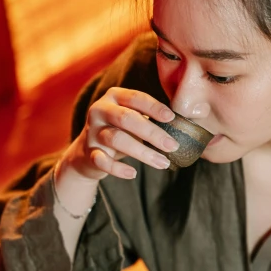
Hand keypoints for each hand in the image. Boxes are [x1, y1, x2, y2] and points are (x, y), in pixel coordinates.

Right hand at [63, 87, 179, 180]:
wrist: (87, 152)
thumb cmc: (120, 131)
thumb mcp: (133, 119)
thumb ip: (150, 118)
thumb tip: (183, 127)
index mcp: (115, 97)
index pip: (136, 98)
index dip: (154, 108)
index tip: (172, 118)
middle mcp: (100, 110)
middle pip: (127, 118)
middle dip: (152, 132)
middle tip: (173, 146)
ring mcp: (92, 131)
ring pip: (117, 139)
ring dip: (143, 153)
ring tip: (163, 163)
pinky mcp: (88, 152)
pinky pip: (103, 161)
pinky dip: (118, 169)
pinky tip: (133, 173)